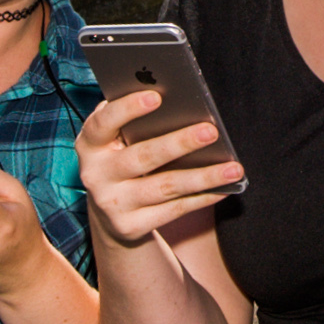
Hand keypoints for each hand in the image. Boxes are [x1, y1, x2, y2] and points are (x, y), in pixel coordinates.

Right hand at [77, 90, 243, 247]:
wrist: (112, 210)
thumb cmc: (124, 157)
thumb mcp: (119, 139)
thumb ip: (135, 122)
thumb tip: (181, 104)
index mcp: (90, 144)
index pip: (103, 123)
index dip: (127, 109)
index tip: (156, 96)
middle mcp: (95, 175)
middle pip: (142, 156)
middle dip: (179, 143)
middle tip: (211, 131)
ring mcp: (112, 204)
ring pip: (165, 186)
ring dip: (203, 176)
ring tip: (233, 168)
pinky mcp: (129, 227)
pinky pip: (173, 210)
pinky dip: (202, 197)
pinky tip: (224, 187)